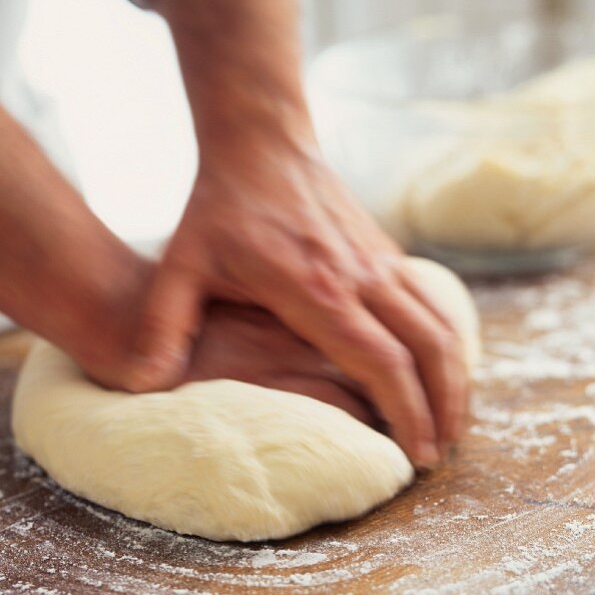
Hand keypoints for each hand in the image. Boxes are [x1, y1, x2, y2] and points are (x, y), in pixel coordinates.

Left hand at [147, 0, 468, 468]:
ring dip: (456, 376)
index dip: (406, 412)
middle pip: (430, 348)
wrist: (260, 140)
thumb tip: (139, 382)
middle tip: (441, 453)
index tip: (416, 454)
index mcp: (317, 289)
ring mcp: (380, 260)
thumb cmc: (218, 207)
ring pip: (442, 325)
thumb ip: (162, 325)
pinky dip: (446, 343)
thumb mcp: (180, 266)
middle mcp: (361, 275)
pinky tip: (441, 371)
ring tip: (452, 422)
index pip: (382, 362)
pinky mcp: (386, 251)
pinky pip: (433, 304)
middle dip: (444, 405)